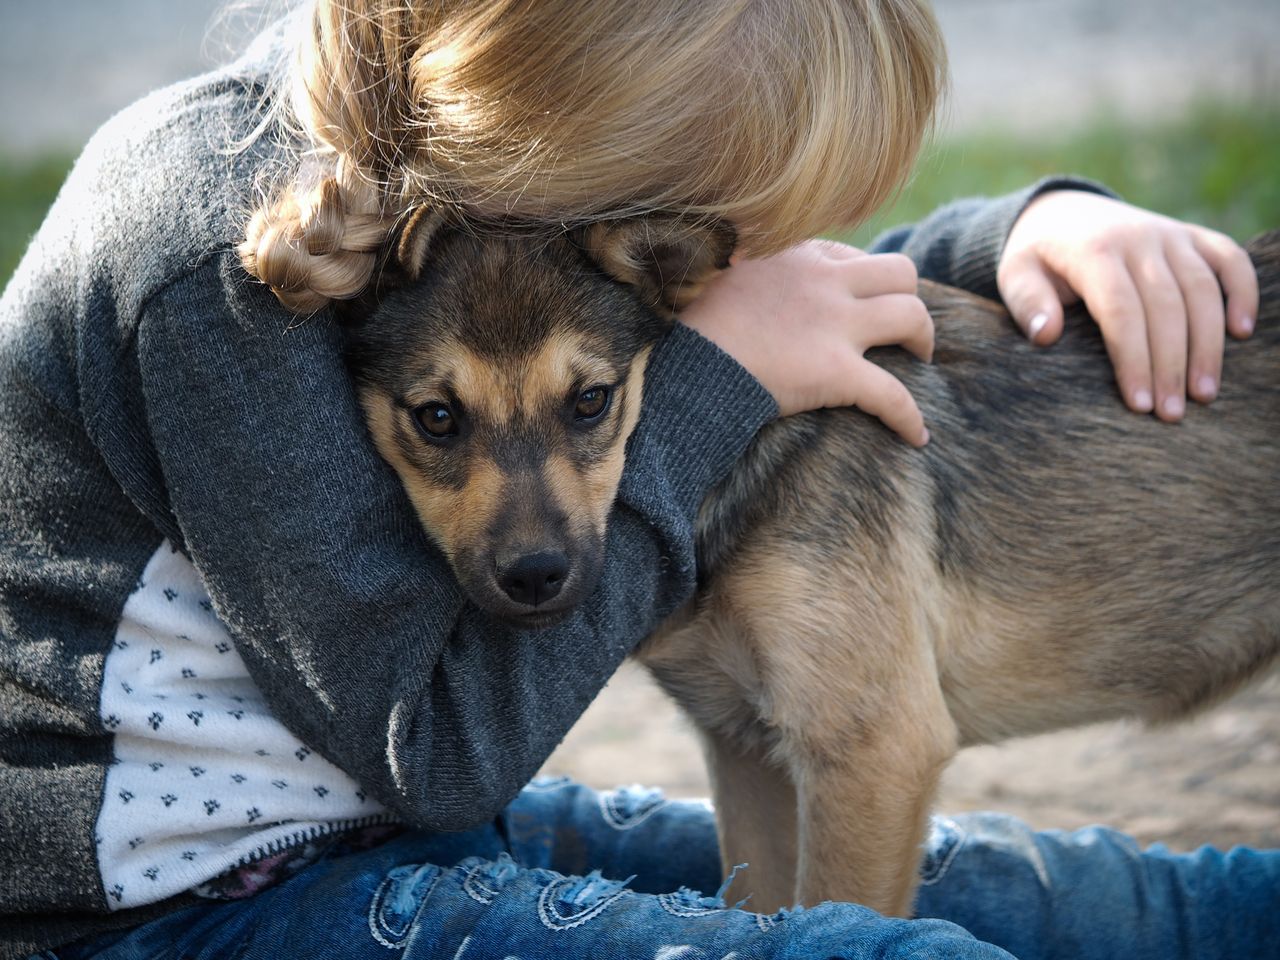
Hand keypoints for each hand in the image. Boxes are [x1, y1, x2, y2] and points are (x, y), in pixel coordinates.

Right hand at [680, 240, 933, 443]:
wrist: (690, 369)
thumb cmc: (696, 332)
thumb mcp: (724, 279)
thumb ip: (752, 271)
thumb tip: (749, 269)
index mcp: (797, 258)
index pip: (853, 255)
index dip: (865, 281)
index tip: (860, 304)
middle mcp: (825, 283)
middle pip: (900, 272)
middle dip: (910, 298)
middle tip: (904, 329)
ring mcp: (836, 326)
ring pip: (913, 317)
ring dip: (924, 340)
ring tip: (921, 362)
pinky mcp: (837, 373)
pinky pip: (893, 395)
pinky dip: (910, 418)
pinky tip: (918, 436)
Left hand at [998, 191, 1258, 420]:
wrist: (1062, 213)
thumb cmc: (1038, 259)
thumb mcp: (1016, 276)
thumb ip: (1028, 303)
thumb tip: (1047, 335)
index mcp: (1093, 251)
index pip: (1120, 309)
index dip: (1132, 358)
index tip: (1138, 403)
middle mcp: (1137, 238)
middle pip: (1166, 306)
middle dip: (1171, 364)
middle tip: (1171, 414)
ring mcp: (1169, 235)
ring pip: (1202, 289)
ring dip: (1208, 344)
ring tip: (1203, 394)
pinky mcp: (1191, 235)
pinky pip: (1229, 259)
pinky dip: (1242, 291)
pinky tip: (1242, 333)